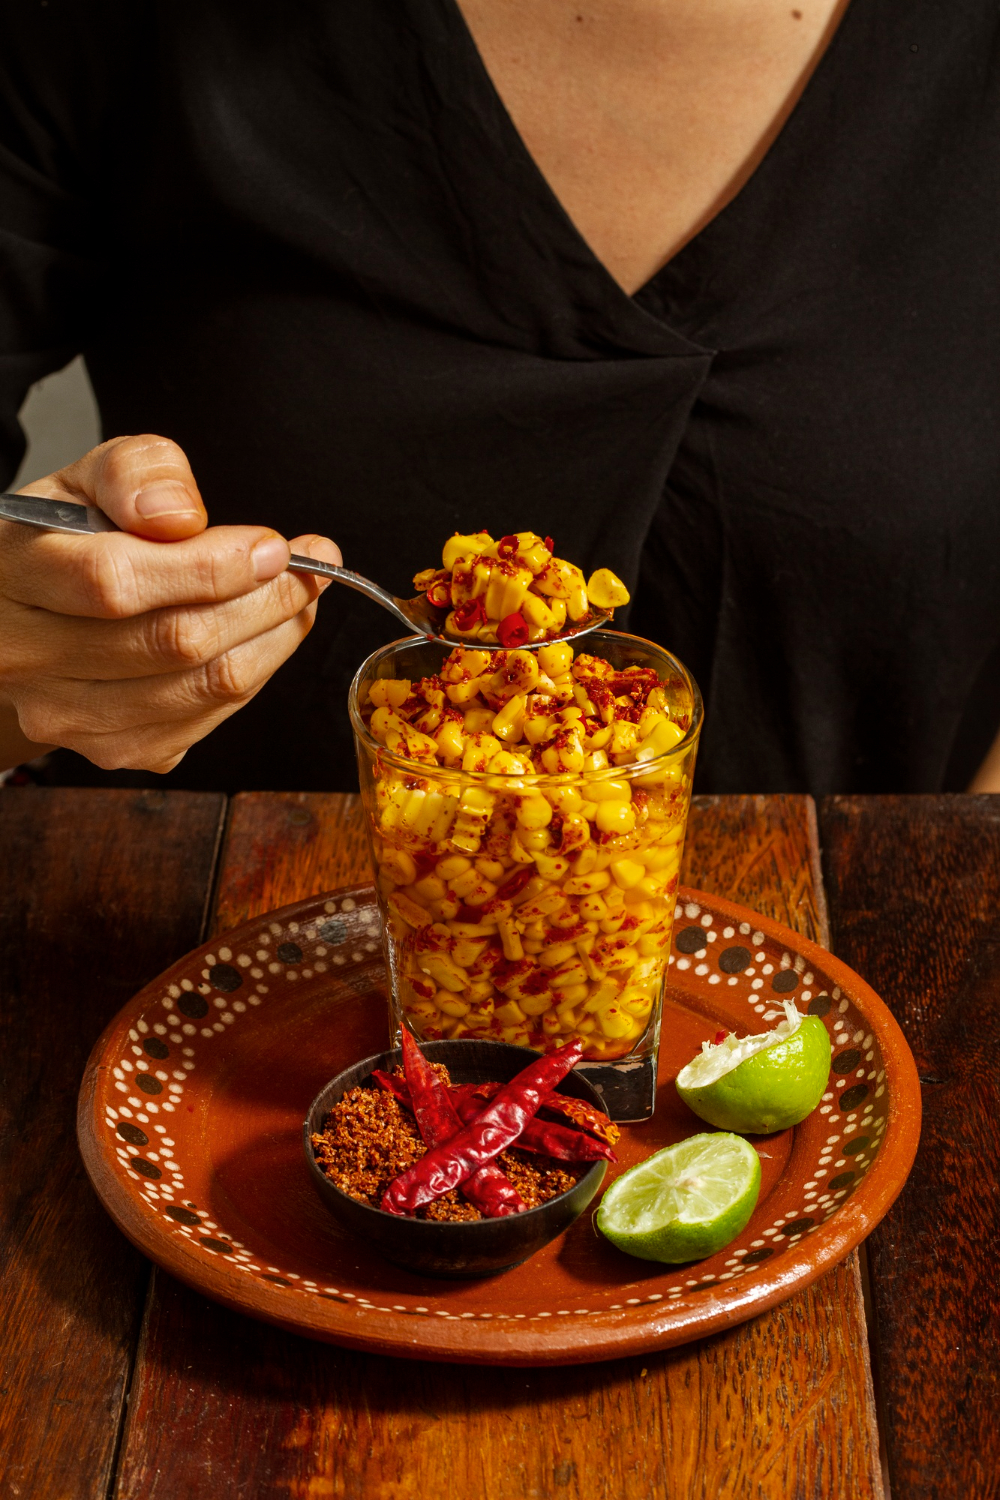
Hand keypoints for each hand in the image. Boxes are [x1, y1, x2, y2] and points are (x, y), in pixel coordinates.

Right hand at [0, 435, 340, 773]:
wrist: (32, 615)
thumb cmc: (68, 540)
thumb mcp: (90, 478)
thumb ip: (136, 473)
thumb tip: (181, 515)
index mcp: (10, 574)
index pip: (115, 581)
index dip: (210, 567)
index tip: (273, 546)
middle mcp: (26, 657)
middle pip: (172, 641)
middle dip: (263, 602)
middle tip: (308, 569)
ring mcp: (67, 716)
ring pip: (203, 688)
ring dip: (273, 639)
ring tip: (300, 597)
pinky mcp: (112, 750)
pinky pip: (209, 720)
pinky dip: (254, 674)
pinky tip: (265, 636)